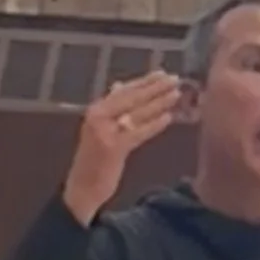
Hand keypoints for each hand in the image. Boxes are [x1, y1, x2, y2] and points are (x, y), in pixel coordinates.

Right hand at [62, 71, 185, 225]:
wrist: (82, 186)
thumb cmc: (96, 160)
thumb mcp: (101, 129)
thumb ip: (112, 108)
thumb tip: (119, 85)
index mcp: (96, 109)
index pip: (123, 91)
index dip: (144, 81)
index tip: (162, 73)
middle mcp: (98, 116)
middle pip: (131, 97)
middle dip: (154, 87)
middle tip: (174, 79)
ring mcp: (104, 131)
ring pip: (136, 112)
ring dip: (158, 102)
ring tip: (176, 94)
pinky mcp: (113, 148)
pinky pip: (137, 133)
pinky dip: (153, 125)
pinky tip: (168, 118)